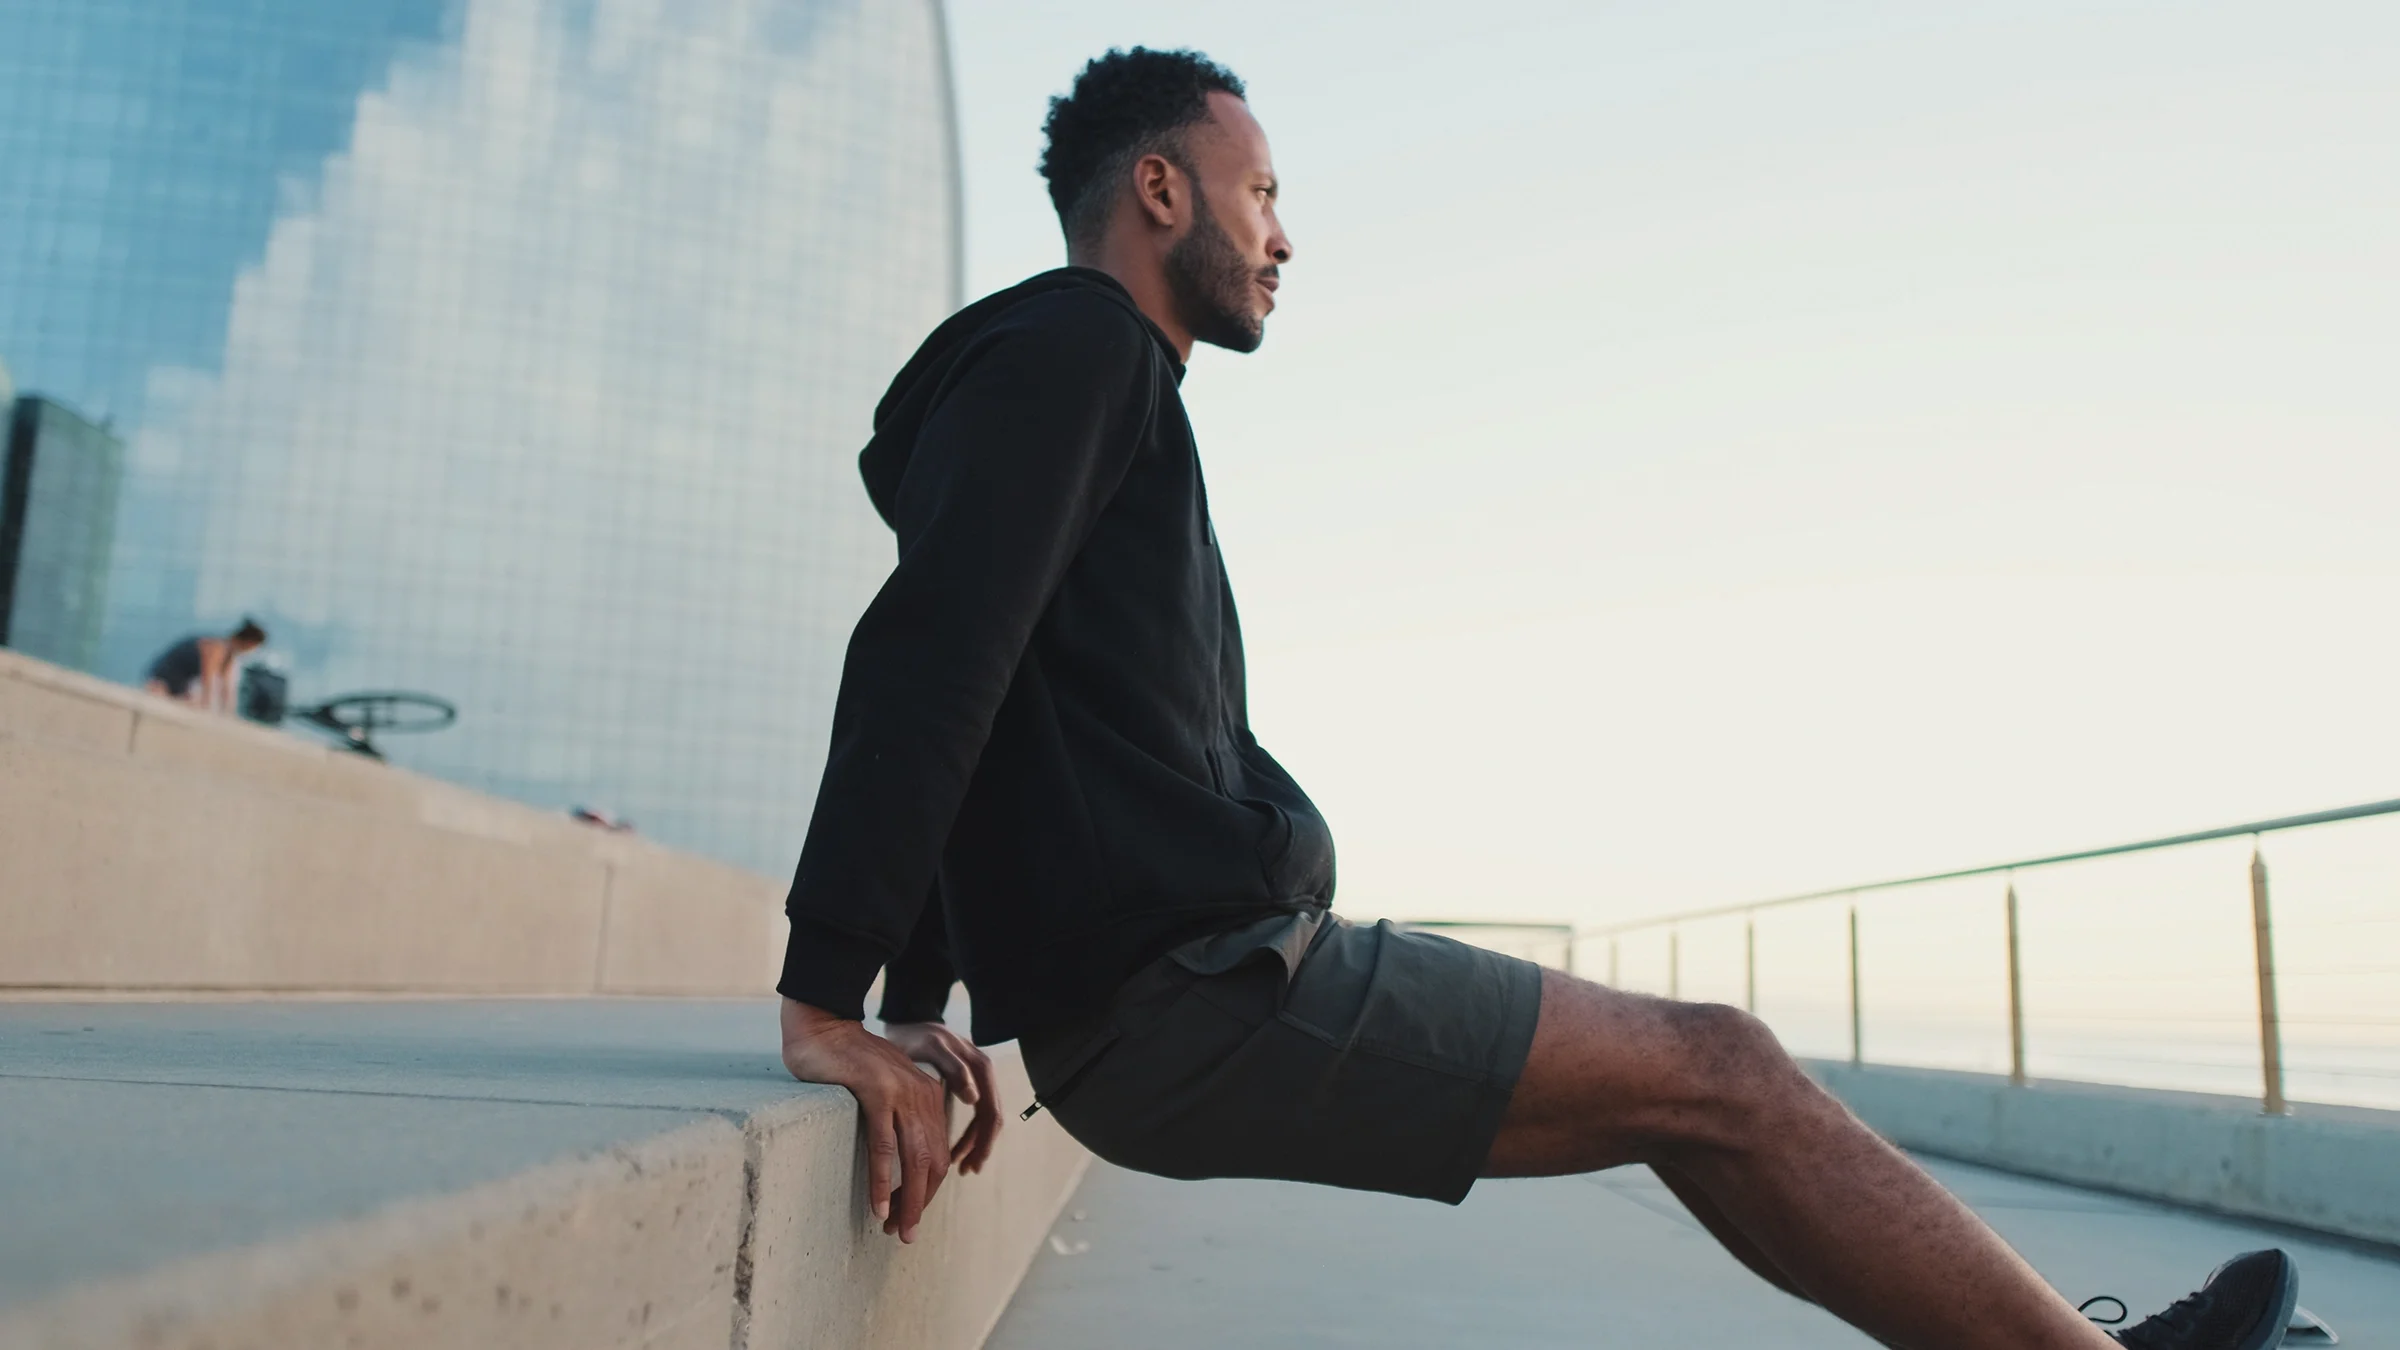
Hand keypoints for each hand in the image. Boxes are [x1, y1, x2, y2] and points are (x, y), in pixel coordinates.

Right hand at [780, 998, 951, 1241]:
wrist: (824, 1028)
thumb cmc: (847, 1065)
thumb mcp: (884, 1091)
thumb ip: (898, 1117)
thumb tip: (899, 1164)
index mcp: (928, 1096)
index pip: (938, 1154)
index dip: (926, 1191)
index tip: (908, 1216)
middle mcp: (922, 1095)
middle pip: (932, 1162)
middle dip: (920, 1203)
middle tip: (904, 1234)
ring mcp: (901, 1092)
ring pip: (913, 1158)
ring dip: (907, 1200)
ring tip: (895, 1228)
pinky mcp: (876, 1091)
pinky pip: (884, 1145)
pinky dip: (883, 1180)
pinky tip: (878, 1205)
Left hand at [883, 1019, 1003, 1174]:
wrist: (909, 1020)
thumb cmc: (916, 1035)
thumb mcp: (932, 1047)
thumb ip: (954, 1068)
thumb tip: (974, 1099)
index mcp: (980, 1068)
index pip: (991, 1113)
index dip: (983, 1142)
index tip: (972, 1164)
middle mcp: (983, 1075)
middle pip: (991, 1119)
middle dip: (981, 1148)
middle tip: (967, 1170)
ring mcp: (977, 1079)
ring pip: (984, 1119)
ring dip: (975, 1144)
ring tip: (962, 1167)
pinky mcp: (966, 1084)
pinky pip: (975, 1114)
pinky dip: (967, 1133)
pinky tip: (954, 1150)